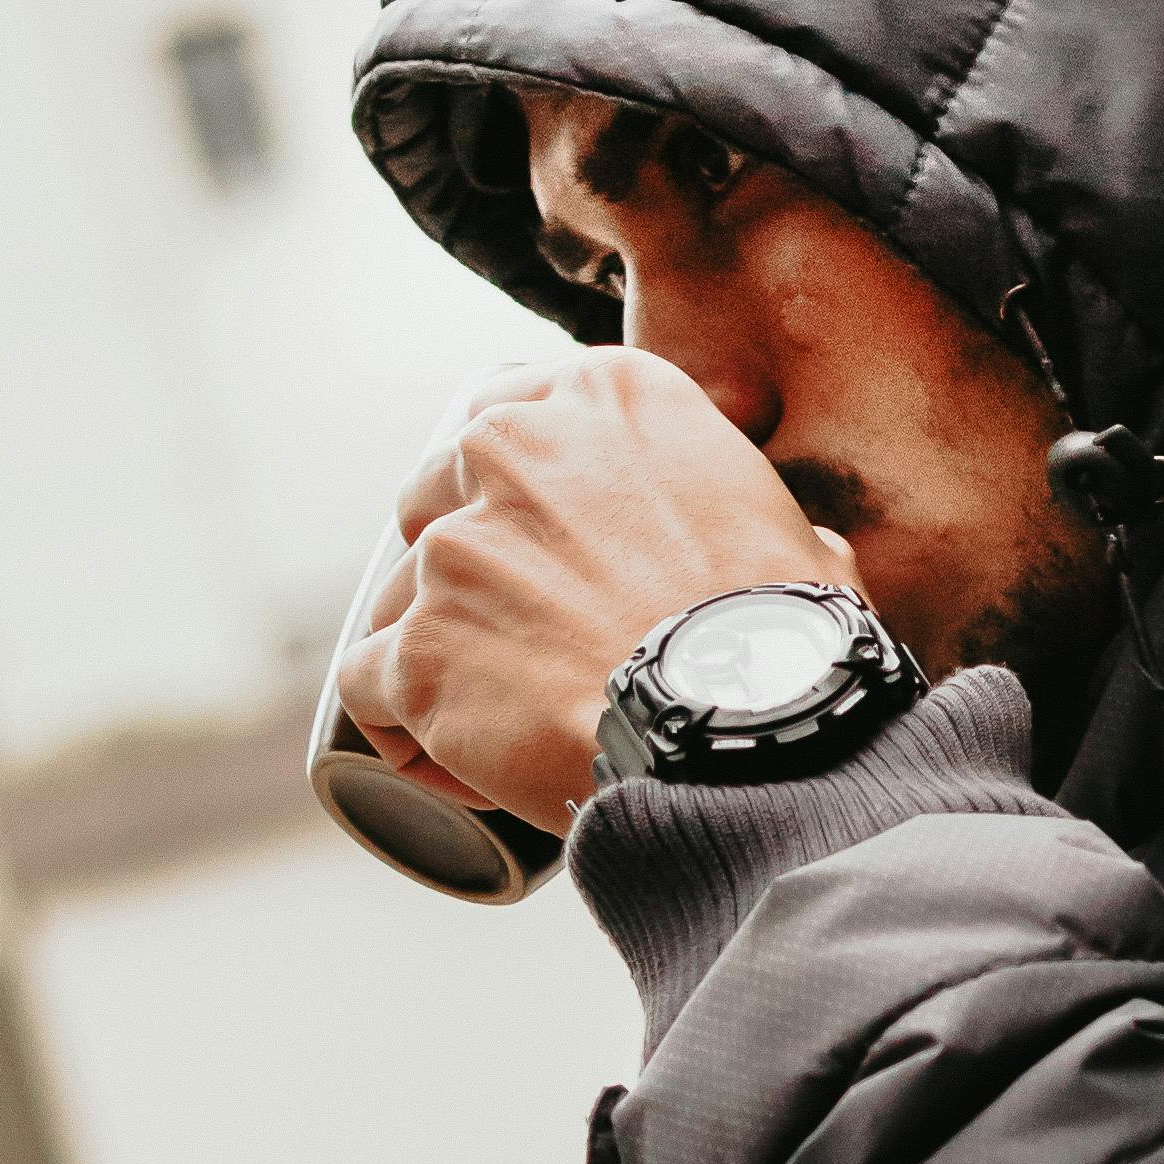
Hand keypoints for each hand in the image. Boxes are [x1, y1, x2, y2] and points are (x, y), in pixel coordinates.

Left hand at [332, 351, 857, 840]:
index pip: (512, 411)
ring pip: (404, 596)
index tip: (544, 550)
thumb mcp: (793, 531)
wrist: (747, 740)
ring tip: (517, 729)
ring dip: (447, 656)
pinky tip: (463, 768)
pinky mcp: (417, 645)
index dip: (517, 491)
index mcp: (606, 396)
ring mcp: (455, 546)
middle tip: (534, 644)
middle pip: (437, 494)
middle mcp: (513, 444)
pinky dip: (407, 729)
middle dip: (471, 569)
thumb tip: (781, 542)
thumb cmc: (785, 647)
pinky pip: (371, 685)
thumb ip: (741, 509)